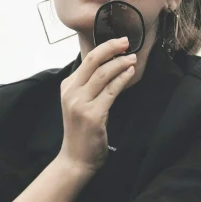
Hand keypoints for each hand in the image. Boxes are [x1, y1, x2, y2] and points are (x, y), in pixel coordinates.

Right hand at [58, 37, 137, 172]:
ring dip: (121, 63)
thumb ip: (88, 87)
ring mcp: (80, 104)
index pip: (86, 60)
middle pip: (93, 61)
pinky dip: (122, 79)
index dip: (104, 48)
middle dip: (112, 48)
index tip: (119, 43)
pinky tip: (130, 73)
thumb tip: (109, 66)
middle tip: (127, 42)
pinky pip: (111, 91)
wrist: (75, 159)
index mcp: (67, 87)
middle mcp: (71, 92)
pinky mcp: (93, 115)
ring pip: (103, 74)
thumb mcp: (79, 104)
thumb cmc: (81, 132)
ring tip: (133, 59)